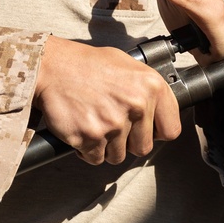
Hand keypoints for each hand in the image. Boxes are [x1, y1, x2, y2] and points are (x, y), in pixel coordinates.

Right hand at [34, 36, 181, 165]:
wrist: (52, 67)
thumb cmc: (88, 65)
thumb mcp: (128, 65)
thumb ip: (148, 91)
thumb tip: (159, 114)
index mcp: (151, 86)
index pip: (171, 130)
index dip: (156, 133)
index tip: (144, 129)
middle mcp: (137, 106)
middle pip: (143, 148)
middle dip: (127, 142)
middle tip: (111, 123)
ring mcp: (113, 123)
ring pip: (118, 156)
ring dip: (106, 146)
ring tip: (94, 122)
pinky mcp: (90, 137)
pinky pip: (95, 158)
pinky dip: (87, 150)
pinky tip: (82, 129)